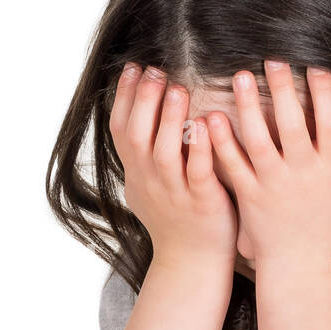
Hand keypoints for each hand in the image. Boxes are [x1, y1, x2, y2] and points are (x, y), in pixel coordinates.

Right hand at [110, 63, 237, 269]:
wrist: (192, 263)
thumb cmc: (175, 219)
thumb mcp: (147, 187)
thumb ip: (142, 156)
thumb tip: (136, 113)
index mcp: (136, 173)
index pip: (120, 129)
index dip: (123, 97)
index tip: (133, 67)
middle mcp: (149, 181)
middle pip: (137, 135)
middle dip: (144, 101)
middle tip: (156, 71)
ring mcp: (174, 193)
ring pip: (165, 153)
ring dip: (170, 120)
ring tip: (178, 89)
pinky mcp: (202, 203)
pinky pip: (199, 173)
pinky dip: (203, 148)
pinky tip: (210, 125)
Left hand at [207, 61, 330, 271]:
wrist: (300, 264)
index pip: (330, 123)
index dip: (324, 93)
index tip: (315, 66)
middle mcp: (302, 174)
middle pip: (292, 125)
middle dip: (282, 90)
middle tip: (272, 59)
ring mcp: (273, 185)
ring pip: (258, 140)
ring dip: (247, 107)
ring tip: (239, 77)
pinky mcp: (248, 196)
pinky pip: (233, 165)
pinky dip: (221, 142)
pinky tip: (211, 117)